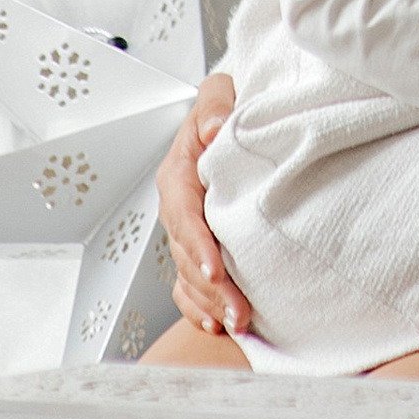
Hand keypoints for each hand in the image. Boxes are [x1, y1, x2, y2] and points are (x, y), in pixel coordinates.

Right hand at [156, 73, 245, 334]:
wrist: (231, 113)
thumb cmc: (227, 105)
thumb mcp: (220, 92)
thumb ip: (216, 104)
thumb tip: (216, 126)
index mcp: (179, 175)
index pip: (184, 215)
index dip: (197, 244)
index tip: (215, 267)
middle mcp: (179, 208)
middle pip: (187, 255)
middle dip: (211, 287)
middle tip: (239, 310)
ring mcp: (186, 232)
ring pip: (188, 276)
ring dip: (211, 303)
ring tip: (239, 322)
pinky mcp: (196, 248)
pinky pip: (188, 287)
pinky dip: (200, 309)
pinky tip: (217, 325)